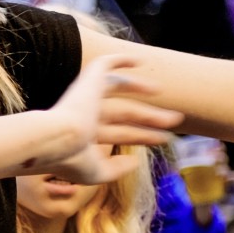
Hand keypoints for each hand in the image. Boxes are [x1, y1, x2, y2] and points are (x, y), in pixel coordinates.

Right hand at [35, 56, 180, 184]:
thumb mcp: (98, 173)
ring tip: (163, 91)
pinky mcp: (88, 79)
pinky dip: (121, 59)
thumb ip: (116, 169)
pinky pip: (105, 64)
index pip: (121, 133)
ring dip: (141, 89)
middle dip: (150, 117)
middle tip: (176, 120)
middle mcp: (86, 113)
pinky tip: (140, 60)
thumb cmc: (74, 160)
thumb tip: (134, 160)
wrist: (57, 140)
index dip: (143, 136)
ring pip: (119, 90)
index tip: (164, 138)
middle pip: (125, 113)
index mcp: (87, 135)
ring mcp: (86, 95)